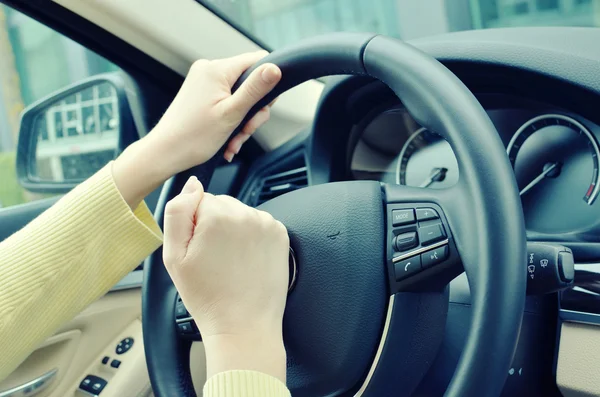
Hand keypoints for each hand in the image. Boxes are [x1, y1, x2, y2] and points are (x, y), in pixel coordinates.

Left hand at [113, 51, 280, 207]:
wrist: (165, 153)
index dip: (267, 84)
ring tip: (234, 142)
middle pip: (250, 83)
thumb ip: (255, 89)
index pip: (257, 61)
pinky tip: (228, 140)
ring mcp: (203, 82)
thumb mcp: (232, 113)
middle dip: (253, 111)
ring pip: (240, 97)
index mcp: (216, 70)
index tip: (264, 107)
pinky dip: (231, 122)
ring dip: (243, 122)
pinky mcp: (201, 94)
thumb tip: (276, 68)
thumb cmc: (193, 137)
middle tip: (246, 131)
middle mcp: (208, 70)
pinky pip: (227, 102)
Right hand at [162, 176, 288, 381]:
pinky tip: (246, 260)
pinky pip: (259, 224)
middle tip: (214, 258)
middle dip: (215, 224)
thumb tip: (192, 185)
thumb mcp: (174, 256)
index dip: (194, 225)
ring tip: (231, 261)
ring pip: (240, 213)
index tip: (199, 249)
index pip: (198, 200)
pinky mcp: (280, 234)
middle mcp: (245, 213)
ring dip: (234, 229)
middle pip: (221, 204)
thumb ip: (177, 212)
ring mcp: (266, 223)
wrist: (243, 325)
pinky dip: (252, 237)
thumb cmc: (208, 296)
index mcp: (217, 215)